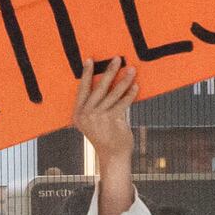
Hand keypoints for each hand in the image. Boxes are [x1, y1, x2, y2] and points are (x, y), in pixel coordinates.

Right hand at [77, 61, 140, 213]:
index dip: (85, 74)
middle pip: (99, 87)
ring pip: (114, 93)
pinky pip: (123, 103)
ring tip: (132, 69)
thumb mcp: (93, 120)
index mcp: (78, 113)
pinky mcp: (112, 120)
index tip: (89, 59)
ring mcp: (99, 117)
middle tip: (117, 58)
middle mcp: (86, 114)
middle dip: (109, 71)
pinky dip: (130, 94)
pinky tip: (136, 86)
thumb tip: (108, 81)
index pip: (82, 89)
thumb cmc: (105, 135)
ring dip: (124, 80)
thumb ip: (96, 105)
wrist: (112, 155)